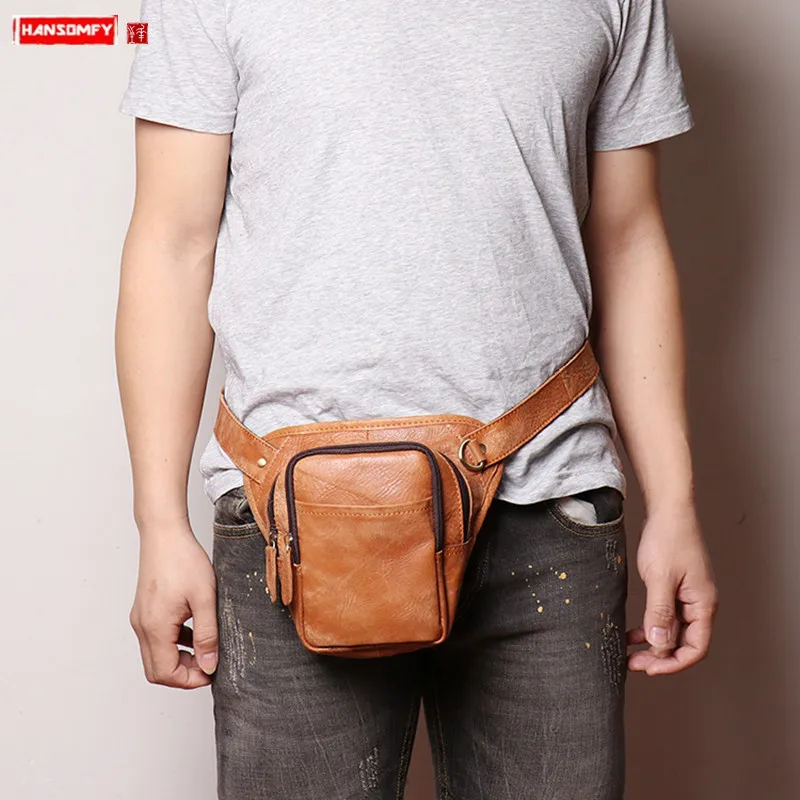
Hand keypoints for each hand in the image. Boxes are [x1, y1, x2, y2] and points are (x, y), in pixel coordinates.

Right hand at [129, 523, 218, 688]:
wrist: (165, 534)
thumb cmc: (183, 560)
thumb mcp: (204, 598)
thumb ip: (207, 635)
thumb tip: (209, 665)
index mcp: (155, 627)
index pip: (166, 673)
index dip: (189, 680)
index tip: (212, 672)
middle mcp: (143, 627)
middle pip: (157, 670)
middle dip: (184, 674)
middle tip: (209, 664)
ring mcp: (141, 618)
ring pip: (156, 655)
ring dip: (179, 659)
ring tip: (206, 648)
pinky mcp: (145, 610)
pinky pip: (156, 638)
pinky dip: (174, 643)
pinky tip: (195, 631)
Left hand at [627, 503, 717, 674]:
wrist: (668, 510)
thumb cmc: (669, 538)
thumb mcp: (660, 577)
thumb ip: (659, 612)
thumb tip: (660, 645)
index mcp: (703, 604)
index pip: (696, 648)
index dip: (674, 663)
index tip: (649, 668)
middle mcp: (698, 603)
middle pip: (684, 643)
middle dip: (660, 657)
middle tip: (633, 664)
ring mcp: (687, 596)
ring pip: (672, 631)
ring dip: (653, 643)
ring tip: (629, 652)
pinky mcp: (674, 588)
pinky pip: (665, 616)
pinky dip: (650, 626)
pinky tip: (632, 632)